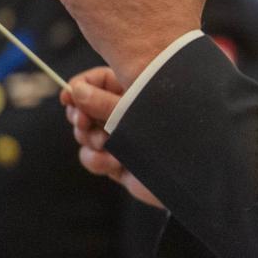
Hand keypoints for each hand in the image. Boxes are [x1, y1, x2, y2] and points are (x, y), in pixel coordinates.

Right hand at [63, 67, 163, 209]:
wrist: (191, 177)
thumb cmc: (171, 132)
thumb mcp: (134, 111)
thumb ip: (103, 102)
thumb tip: (75, 90)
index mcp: (135, 90)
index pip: (97, 80)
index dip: (79, 87)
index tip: (66, 98)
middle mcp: (126, 112)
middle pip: (85, 107)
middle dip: (80, 117)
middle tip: (82, 123)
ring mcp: (121, 138)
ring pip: (85, 134)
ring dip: (91, 140)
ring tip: (108, 144)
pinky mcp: (118, 161)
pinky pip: (92, 157)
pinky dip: (97, 160)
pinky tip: (114, 163)